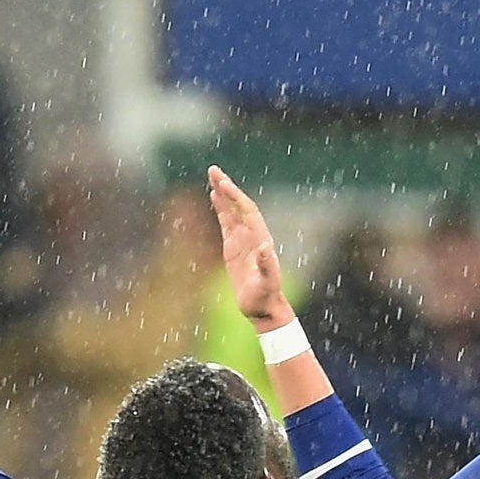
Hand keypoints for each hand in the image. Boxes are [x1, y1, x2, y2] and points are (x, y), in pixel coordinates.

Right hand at [208, 166, 292, 327]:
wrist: (263, 308)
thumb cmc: (265, 297)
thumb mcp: (266, 283)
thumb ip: (267, 266)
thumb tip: (265, 247)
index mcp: (260, 239)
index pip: (247, 211)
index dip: (235, 196)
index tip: (222, 183)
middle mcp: (252, 235)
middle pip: (238, 205)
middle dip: (227, 187)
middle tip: (213, 170)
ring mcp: (243, 240)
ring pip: (232, 211)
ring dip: (223, 194)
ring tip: (212, 177)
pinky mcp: (233, 248)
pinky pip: (226, 223)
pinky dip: (221, 209)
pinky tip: (214, 197)